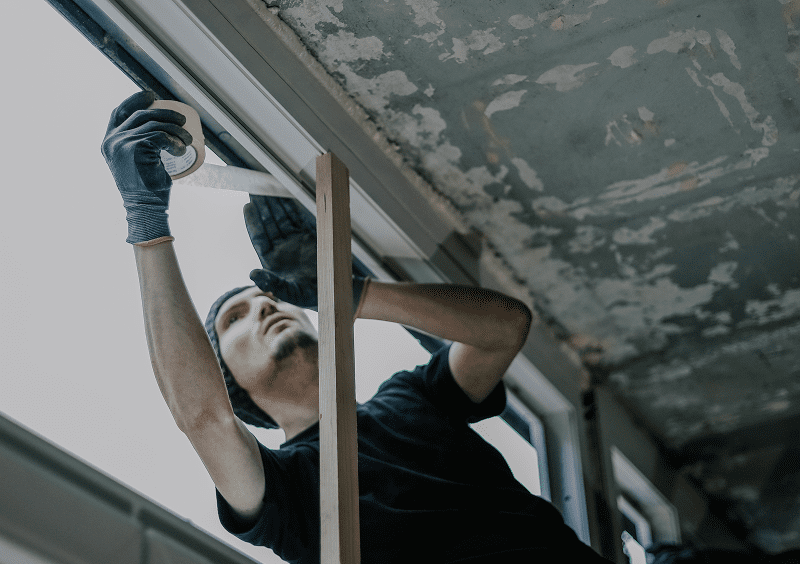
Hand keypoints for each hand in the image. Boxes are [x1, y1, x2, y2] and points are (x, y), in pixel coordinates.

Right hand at [101, 91, 192, 243]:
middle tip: (183, 121)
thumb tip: (157, 128)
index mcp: (108, 142)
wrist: (145, 207)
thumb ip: (137, 146)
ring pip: (154, 125)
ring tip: (188, 141)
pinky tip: (182, 149)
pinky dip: (175, 141)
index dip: (135, 100)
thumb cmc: (146, 188)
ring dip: (176, 130)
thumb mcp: (136, 161)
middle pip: (141, 115)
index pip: (119, 112)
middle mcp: (111, 141)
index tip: (153, 97)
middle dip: (165, 114)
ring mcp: (121, 144)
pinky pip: (160, 135)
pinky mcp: (135, 149)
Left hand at [244, 195, 367, 313]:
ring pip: (281, 218)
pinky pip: (296, 219)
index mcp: (271, 260)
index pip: (259, 237)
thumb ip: (272, 283)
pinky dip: (291, 207)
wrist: (332, 292)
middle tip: (255, 189)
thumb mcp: (290, 293)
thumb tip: (253, 273)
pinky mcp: (307, 236)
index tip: (248, 207)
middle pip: (268, 223)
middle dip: (262, 207)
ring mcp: (293, 241)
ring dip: (274, 204)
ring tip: (267, 188)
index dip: (253, 222)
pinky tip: (284, 196)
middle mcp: (280, 248)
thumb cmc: (309, 296)